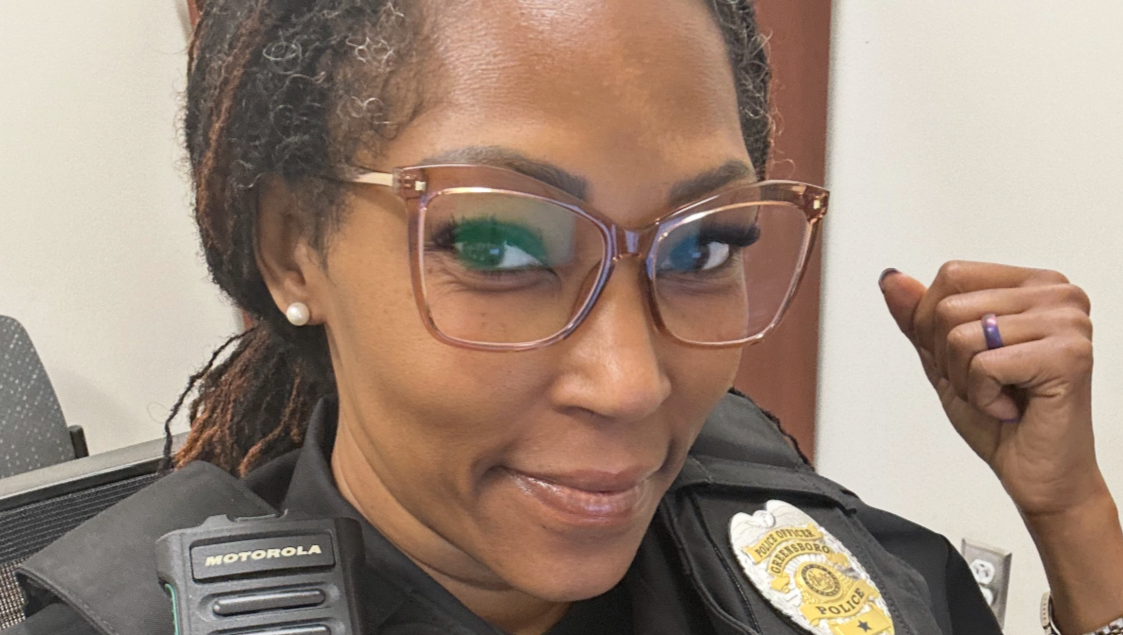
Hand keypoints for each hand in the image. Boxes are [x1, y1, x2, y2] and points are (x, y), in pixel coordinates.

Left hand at [879, 261, 1100, 516]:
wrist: (1039, 473)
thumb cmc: (1001, 419)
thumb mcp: (944, 359)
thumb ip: (917, 317)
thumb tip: (891, 279)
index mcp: (1033, 284)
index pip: (952, 275)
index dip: (934, 323)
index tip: (965, 358)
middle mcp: (1058, 294)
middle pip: (950, 306)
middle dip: (947, 357)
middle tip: (986, 384)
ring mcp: (1067, 322)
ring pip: (961, 336)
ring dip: (965, 380)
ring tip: (1000, 395)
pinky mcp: (1068, 355)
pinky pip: (983, 365)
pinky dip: (982, 397)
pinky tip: (1010, 407)